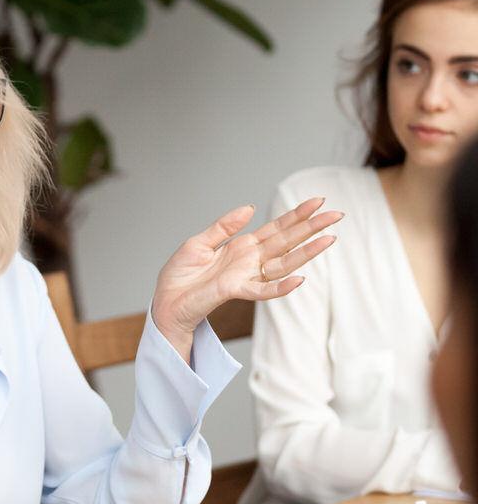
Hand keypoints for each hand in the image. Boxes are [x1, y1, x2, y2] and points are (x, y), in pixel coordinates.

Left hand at [151, 197, 342, 356]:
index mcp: (241, 247)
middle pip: (286, 242)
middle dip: (311, 228)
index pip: (275, 229)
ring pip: (283, 264)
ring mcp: (245, 277)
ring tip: (330, 239)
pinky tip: (300, 279)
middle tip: (336, 214)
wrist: (165, 302)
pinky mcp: (235, 291)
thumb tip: (250, 207)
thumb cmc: (179, 277)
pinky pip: (263, 291)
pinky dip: (281, 287)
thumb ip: (223, 226)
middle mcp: (249, 261)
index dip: (296, 215)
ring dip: (306, 253)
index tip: (318, 201)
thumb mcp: (199, 243)